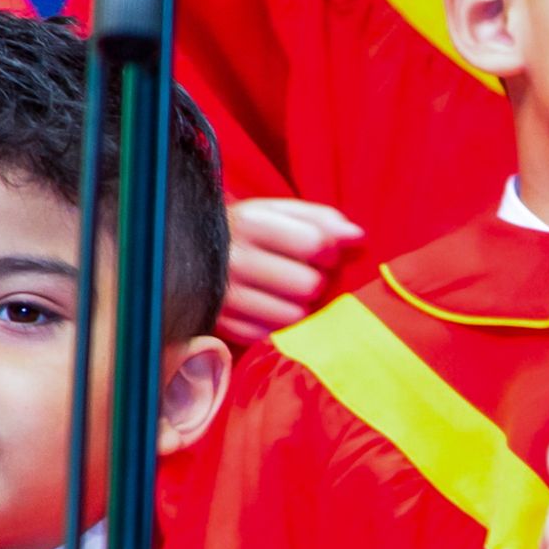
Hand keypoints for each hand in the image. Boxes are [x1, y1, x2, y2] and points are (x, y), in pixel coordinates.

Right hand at [222, 199, 361, 346]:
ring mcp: (224, 296)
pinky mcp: (222, 325)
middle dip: (315, 281)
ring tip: (287, 293)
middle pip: (309, 285)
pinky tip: (270, 309)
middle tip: (303, 275)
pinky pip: (272, 336)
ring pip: (294, 316)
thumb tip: (358, 237)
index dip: (330, 251)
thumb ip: (322, 219)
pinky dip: (279, 326)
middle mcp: (233, 259)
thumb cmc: (249, 231)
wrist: (190, 252)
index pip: (316, 244)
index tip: (322, 252)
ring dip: (301, 307)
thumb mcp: (280, 213)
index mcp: (250, 222)